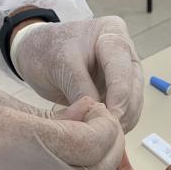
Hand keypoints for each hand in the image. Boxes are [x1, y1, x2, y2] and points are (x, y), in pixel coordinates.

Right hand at [0, 89, 123, 169]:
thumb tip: (87, 116)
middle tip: (98, 123)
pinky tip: (68, 160)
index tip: (94, 108)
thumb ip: (48, 115)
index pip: (92, 142)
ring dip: (98, 164)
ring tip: (85, 139)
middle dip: (110, 145)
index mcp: (23, 146)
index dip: (105, 124)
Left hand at [10, 16, 143, 132]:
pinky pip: (125, 109)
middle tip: (110, 131)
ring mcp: (124, 72)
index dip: (119, 93)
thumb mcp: (60, 65)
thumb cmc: (47, 49)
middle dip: (124, 110)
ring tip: (108, 136)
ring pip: (133, 100)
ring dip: (124, 119)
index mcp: (112, 33)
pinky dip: (118, 122)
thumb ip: (80, 87)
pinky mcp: (118, 90)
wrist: (37, 53)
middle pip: (133, 84)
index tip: (112, 116)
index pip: (121, 66)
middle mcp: (124, 51)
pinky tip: (107, 134)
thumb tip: (99, 116)